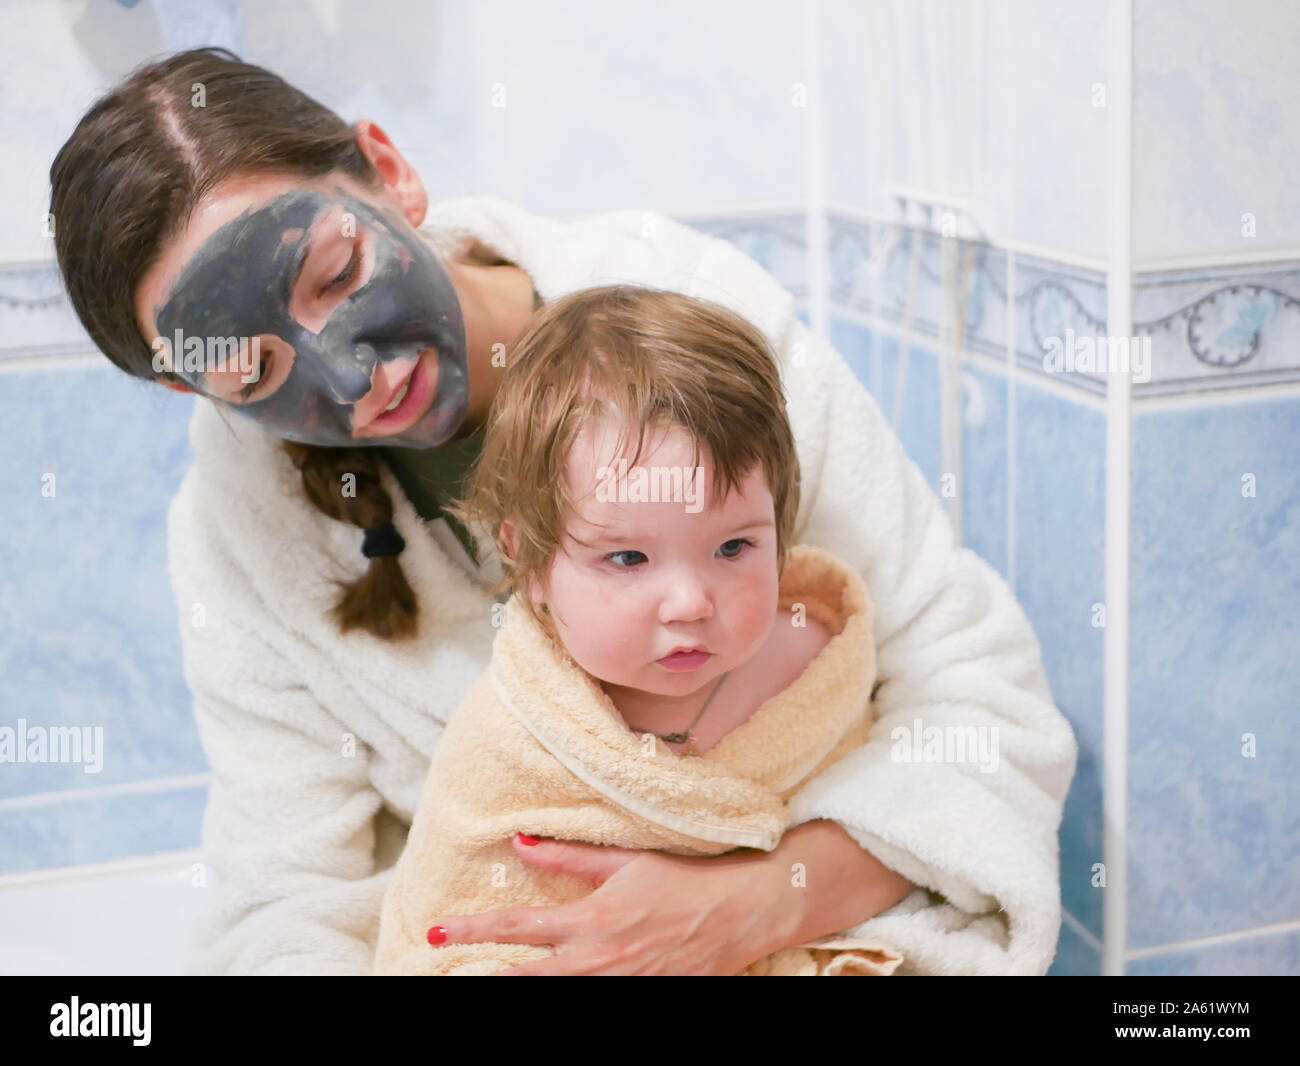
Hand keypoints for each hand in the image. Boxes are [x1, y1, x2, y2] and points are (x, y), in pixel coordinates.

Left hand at [424, 821, 912, 974]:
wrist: (741, 913)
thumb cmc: (684, 879)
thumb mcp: (625, 860)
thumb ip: (569, 856)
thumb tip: (521, 841)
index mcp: (590, 922)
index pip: (517, 929)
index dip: (471, 931)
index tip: (435, 931)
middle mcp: (597, 962)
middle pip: (526, 979)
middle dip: (485, 976)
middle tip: (441, 968)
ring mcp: (619, 984)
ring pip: (557, 995)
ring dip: (522, 984)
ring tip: (487, 978)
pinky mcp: (641, 995)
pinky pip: (593, 999)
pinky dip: (568, 993)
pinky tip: (552, 981)